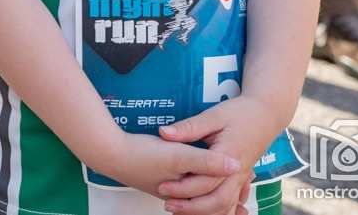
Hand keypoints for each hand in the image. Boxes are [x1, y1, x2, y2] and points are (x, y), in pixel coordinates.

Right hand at [91, 130, 240, 200]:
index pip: (218, 197)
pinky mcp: (158, 180)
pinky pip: (184, 193)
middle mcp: (179, 195)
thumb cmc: (142, 153)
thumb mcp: (177, 154)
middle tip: (244, 206)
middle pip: (209, 205)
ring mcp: (167, 189)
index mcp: (188, 189)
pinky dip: (196, 192)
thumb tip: (236, 164)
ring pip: (196, 201)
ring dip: (211, 200)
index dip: (236, 191)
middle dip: (225, 206)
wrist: (107, 151)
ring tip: (228, 198)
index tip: (250, 181)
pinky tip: (195, 181)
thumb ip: (206, 161)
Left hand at [156, 96, 276, 214]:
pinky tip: (207, 212)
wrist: (266, 114)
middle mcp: (237, 172)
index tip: (163, 187)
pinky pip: (233, 200)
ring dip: (206, 211)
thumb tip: (164, 133)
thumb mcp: (213, 116)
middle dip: (192, 207)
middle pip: (217, 200)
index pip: (204, 181)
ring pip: (227, 204)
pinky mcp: (242, 178)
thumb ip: (189, 127)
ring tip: (182, 210)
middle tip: (169, 205)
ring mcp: (242, 177)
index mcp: (228, 156)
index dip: (182, 187)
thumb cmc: (240, 113)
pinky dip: (221, 209)